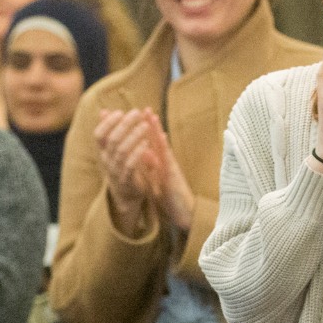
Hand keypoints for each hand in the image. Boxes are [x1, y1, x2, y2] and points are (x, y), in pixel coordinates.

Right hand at [96, 108, 163, 235]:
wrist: (126, 196)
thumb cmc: (121, 167)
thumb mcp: (113, 149)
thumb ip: (110, 131)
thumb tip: (104, 111)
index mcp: (103, 152)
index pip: (98, 134)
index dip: (108, 122)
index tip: (120, 111)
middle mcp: (106, 161)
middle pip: (112, 139)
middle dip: (124, 124)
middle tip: (136, 113)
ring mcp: (115, 171)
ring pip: (121, 151)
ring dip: (134, 135)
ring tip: (145, 125)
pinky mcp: (127, 180)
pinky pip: (130, 164)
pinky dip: (138, 152)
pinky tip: (147, 142)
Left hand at [135, 111, 193, 232]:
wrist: (183, 214)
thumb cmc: (171, 197)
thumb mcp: (158, 179)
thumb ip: (152, 166)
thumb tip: (144, 151)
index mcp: (161, 164)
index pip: (152, 144)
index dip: (145, 130)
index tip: (138, 116)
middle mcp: (167, 163)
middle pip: (158, 141)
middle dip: (151, 125)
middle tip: (145, 108)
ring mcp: (171, 168)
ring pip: (162, 147)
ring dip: (157, 131)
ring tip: (151, 116)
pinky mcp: (173, 176)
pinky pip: (167, 160)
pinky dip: (163, 148)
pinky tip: (160, 137)